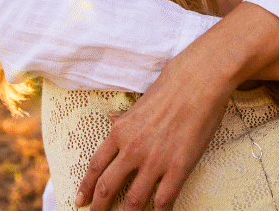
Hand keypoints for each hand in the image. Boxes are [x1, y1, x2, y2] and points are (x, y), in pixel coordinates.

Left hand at [75, 59, 230, 210]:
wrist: (198, 81)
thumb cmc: (172, 86)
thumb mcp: (140, 102)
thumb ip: (125, 117)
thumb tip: (112, 118)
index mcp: (120, 132)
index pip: (96, 166)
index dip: (86, 187)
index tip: (81, 201)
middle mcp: (132, 149)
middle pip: (108, 188)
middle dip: (100, 208)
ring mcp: (154, 160)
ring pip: (133, 201)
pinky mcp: (178, 167)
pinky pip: (164, 201)